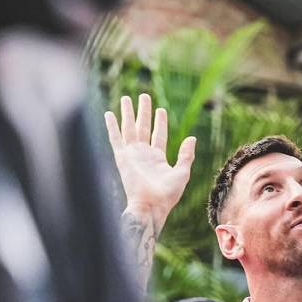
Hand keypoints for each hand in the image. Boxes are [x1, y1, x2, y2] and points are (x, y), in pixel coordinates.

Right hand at [104, 94, 195, 235]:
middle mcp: (144, 155)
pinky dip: (112, 126)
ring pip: (129, 129)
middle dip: (143, 112)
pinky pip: (115, 138)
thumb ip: (186, 155)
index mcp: (158, 159)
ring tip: (127, 98)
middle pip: (143, 128)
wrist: (151, 205)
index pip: (159, 135)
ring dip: (128, 113)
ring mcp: (132, 155)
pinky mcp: (122, 158)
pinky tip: (109, 114)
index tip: (160, 109)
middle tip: (143, 96)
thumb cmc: (168, 194)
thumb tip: (192, 138)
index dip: (160, 122)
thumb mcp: (182, 173)